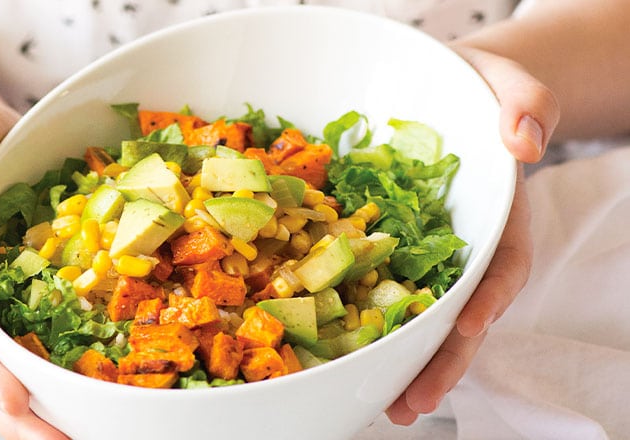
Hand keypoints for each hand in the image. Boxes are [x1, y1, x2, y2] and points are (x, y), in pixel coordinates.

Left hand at [385, 45, 559, 423]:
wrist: (445, 91)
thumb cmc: (478, 91)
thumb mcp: (507, 85)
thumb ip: (526, 105)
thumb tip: (523, 141)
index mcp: (497, 218)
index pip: (501, 266)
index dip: (489, 300)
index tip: (471, 327)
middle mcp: (461, 247)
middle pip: (459, 312)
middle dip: (441, 361)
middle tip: (412, 405)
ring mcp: (422, 253)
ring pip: (418, 314)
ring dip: (402, 361)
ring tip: (381, 405)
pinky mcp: (384, 246)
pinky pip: (374, 285)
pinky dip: (363, 321)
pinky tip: (343, 355)